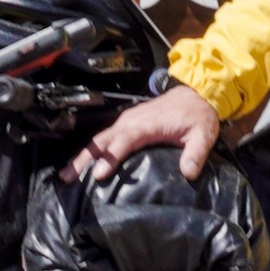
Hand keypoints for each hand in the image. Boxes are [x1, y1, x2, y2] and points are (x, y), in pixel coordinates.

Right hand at [63, 82, 222, 183]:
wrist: (197, 93)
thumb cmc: (198, 115)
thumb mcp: (203, 135)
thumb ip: (195, 154)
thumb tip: (187, 173)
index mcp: (147, 125)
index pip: (124, 141)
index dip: (110, 158)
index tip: (98, 174)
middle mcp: (131, 121)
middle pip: (102, 140)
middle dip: (83, 158)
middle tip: (66, 177)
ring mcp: (127, 121)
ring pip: (100, 139)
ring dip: (82, 155)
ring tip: (66, 174)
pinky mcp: (127, 124)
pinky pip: (105, 137)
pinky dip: (92, 150)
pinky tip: (83, 163)